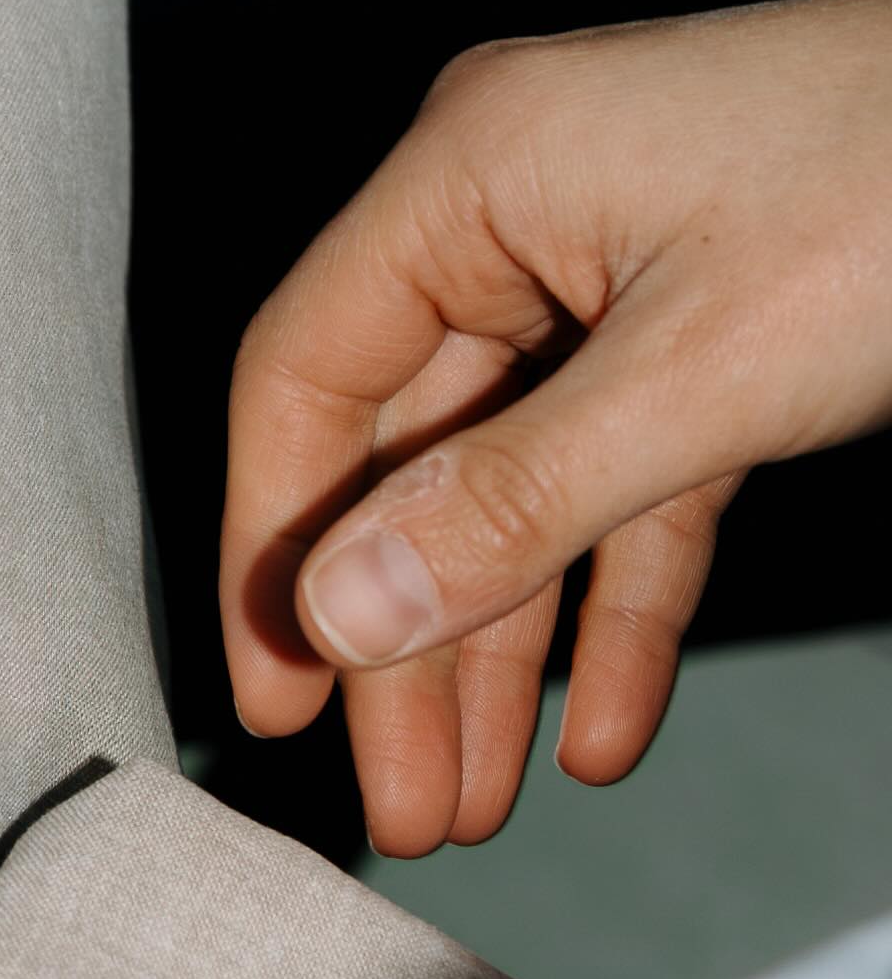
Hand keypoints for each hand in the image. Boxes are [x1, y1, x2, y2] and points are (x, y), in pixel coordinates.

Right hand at [221, 0, 891, 859]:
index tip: (278, 709)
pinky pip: (630, 479)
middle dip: (410, 642)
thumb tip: (343, 612)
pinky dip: (621, 599)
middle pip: (412, 453)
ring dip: (506, 645)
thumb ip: (514, 504)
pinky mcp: (703, 317)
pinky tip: (608, 726)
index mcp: (474, 172)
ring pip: (521, 484)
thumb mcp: (701, 376)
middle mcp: (519, 207)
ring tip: (482, 805)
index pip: (308, 375)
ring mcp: (612, 260)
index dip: (276, 548)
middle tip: (402, 806)